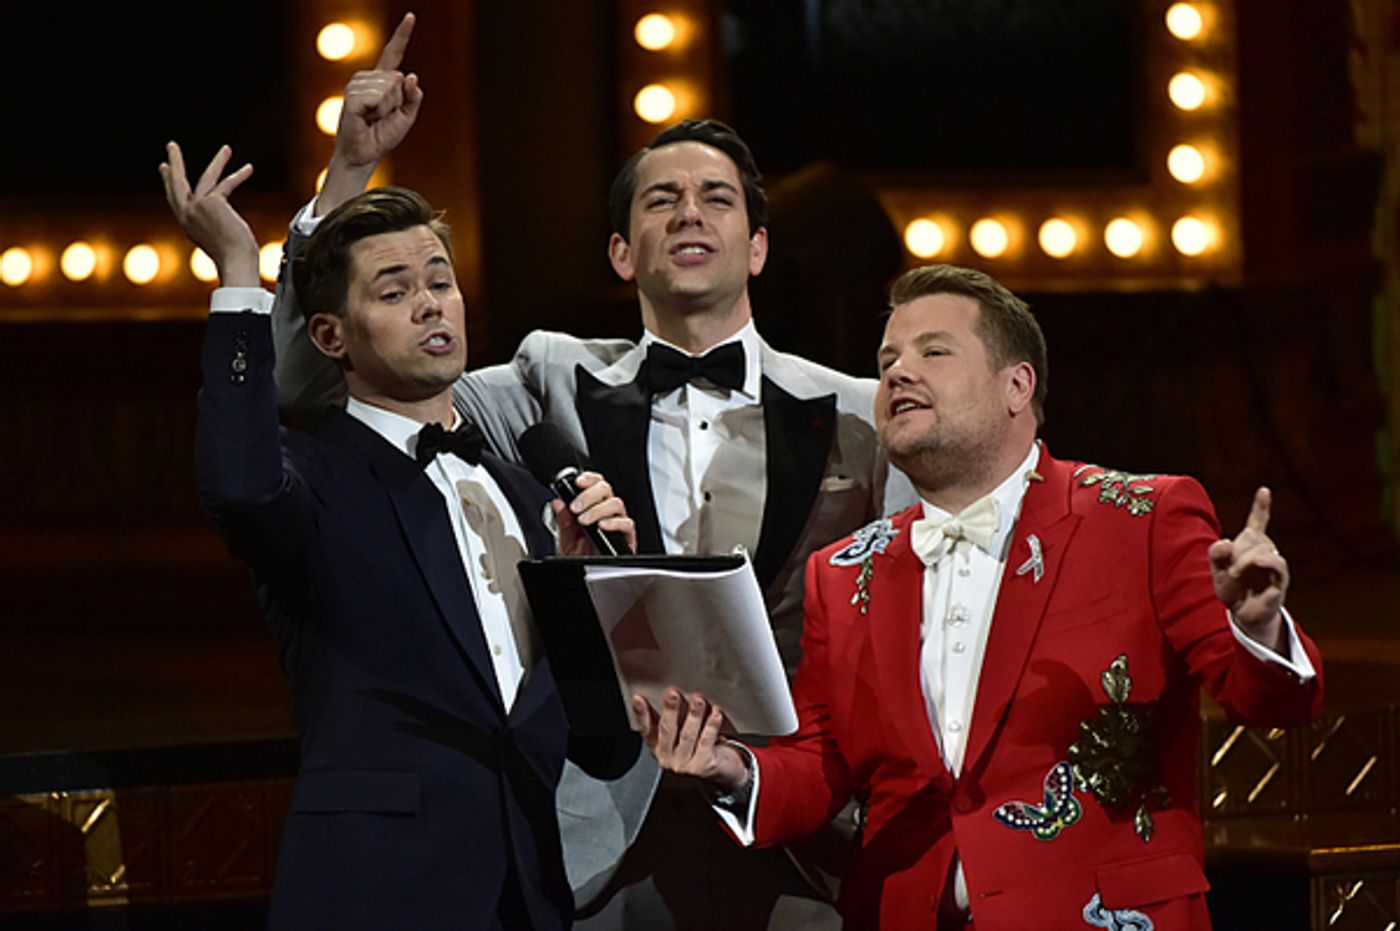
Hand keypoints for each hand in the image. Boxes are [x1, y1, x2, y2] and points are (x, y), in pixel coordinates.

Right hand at [159, 142, 258, 286]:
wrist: (235, 262)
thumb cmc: (234, 257)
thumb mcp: (219, 238)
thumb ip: (215, 223)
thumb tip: (224, 216)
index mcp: (187, 225)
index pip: (175, 199)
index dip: (169, 182)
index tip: (164, 168)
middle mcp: (187, 215)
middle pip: (177, 183)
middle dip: (176, 162)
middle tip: (171, 146)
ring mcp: (197, 208)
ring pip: (207, 178)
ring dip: (219, 162)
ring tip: (227, 149)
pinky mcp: (211, 202)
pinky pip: (226, 184)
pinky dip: (239, 176)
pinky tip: (248, 169)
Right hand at [318, 13, 422, 214]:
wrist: (364, 155)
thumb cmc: (383, 136)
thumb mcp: (407, 116)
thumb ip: (413, 97)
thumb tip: (411, 76)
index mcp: (381, 80)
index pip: (393, 53)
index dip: (402, 35)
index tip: (411, 16)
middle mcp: (367, 78)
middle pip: (398, 78)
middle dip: (398, 101)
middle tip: (382, 116)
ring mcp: (356, 85)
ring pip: (389, 87)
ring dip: (388, 108)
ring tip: (373, 118)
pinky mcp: (351, 96)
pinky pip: (378, 97)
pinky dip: (378, 110)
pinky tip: (367, 118)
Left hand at [554, 471, 636, 554]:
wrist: (589, 577)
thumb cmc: (580, 557)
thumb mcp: (566, 539)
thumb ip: (563, 520)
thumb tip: (558, 502)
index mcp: (592, 507)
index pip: (595, 484)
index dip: (589, 478)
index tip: (577, 482)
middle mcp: (606, 512)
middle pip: (606, 489)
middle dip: (589, 495)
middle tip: (576, 507)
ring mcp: (617, 522)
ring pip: (616, 503)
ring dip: (598, 510)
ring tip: (584, 521)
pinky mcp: (627, 536)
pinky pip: (627, 523)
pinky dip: (614, 523)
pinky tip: (602, 526)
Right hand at [632, 689, 748, 790]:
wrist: (720, 770)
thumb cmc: (698, 747)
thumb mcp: (679, 734)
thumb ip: (672, 717)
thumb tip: (670, 692)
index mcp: (657, 747)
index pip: (646, 728)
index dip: (640, 714)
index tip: (638, 698)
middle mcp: (668, 758)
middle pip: (666, 730)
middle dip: (669, 710)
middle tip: (672, 693)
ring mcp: (684, 764)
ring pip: (687, 735)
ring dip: (693, 715)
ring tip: (698, 700)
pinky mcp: (702, 766)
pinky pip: (706, 742)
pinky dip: (711, 726)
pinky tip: (715, 713)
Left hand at [1209, 486, 1288, 646]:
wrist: (1243, 614)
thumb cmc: (1232, 590)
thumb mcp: (1216, 570)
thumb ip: (1216, 554)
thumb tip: (1225, 542)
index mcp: (1250, 545)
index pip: (1257, 521)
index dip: (1261, 506)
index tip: (1264, 490)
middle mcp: (1265, 549)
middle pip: (1249, 536)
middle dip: (1234, 553)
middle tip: (1230, 572)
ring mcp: (1274, 562)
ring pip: (1259, 547)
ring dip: (1242, 561)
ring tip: (1236, 575)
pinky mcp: (1281, 577)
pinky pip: (1275, 562)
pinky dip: (1262, 561)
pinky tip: (1257, 563)